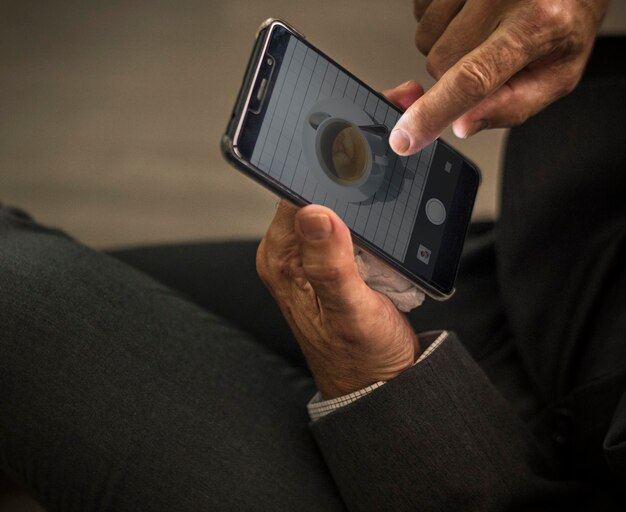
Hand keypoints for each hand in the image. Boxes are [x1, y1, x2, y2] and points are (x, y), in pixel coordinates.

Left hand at [257, 201, 418, 398]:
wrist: (380, 380)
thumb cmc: (362, 356)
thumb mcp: (350, 312)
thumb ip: (329, 266)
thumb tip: (314, 214)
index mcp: (282, 261)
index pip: (293, 197)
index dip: (324, 184)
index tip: (354, 187)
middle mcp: (290, 256)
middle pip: (315, 199)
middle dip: (347, 202)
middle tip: (372, 232)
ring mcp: (312, 259)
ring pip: (337, 212)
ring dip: (362, 220)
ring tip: (377, 250)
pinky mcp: (333, 263)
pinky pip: (352, 232)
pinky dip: (370, 235)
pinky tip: (380, 254)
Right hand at [389, 0, 608, 154]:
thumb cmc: (564, 22)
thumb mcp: (556, 75)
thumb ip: (511, 107)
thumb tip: (462, 125)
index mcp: (535, 25)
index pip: (471, 79)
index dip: (433, 112)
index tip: (405, 138)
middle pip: (440, 63)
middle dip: (454, 74)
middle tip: (490, 58)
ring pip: (426, 39)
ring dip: (446, 46)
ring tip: (483, 32)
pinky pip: (422, 11)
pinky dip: (440, 21)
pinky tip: (469, 15)